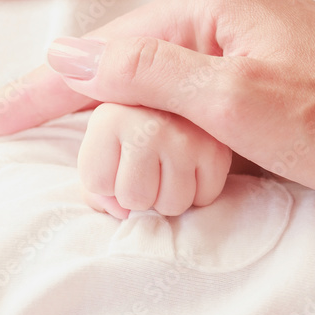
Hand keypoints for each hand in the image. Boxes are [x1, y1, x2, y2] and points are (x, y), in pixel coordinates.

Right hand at [0, 0, 314, 212]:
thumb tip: (68, 58)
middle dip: (50, 91)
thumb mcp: (238, 104)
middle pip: (112, 56)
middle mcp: (219, 11)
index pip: (99, 54)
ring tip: (33, 118)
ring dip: (86, 100)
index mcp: (211, 7)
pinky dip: (127, 103)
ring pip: (138, 70)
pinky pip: (167, 82)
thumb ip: (148, 76)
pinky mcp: (248, 66)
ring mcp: (235, 36)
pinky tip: (106, 114)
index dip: (35, 90)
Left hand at [79, 103, 230, 217]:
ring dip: (166, 198)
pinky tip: (188, 169)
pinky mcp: (218, 149)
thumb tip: (123, 214)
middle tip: (143, 171)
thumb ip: (96, 191)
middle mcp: (151, 124)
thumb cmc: (128, 136)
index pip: (99, 185)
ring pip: (172, 205)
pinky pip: (204, 198)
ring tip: (165, 171)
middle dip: (137, 196)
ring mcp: (188, 136)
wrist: (176, 100)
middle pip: (136, 199)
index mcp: (111, 118)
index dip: (106, 184)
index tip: (116, 161)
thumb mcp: (99, 154)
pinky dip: (196, 192)